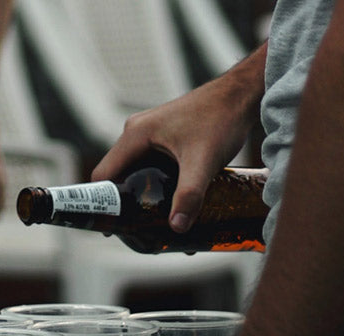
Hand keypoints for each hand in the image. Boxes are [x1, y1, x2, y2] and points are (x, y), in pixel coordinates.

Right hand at [91, 43, 265, 232]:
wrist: (240, 96)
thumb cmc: (219, 120)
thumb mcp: (202, 162)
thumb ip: (189, 195)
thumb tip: (177, 227)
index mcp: (135, 135)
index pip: (104, 175)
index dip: (103, 203)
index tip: (112, 228)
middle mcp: (136, 133)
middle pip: (118, 176)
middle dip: (126, 204)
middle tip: (137, 231)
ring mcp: (149, 134)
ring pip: (136, 172)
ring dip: (142, 195)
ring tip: (154, 222)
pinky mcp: (164, 137)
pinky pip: (150, 165)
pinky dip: (155, 184)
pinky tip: (171, 203)